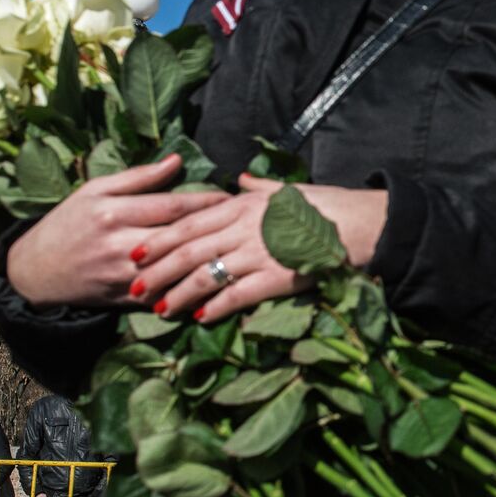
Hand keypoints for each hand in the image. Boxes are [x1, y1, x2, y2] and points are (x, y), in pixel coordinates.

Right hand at [5, 156, 228, 306]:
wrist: (36, 271)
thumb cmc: (68, 222)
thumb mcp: (94, 190)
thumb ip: (138, 177)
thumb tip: (178, 159)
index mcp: (114, 213)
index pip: (173, 206)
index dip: (208, 201)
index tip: (233, 198)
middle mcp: (121, 245)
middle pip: (180, 238)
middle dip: (216, 230)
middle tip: (245, 223)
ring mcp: (124, 276)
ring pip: (178, 270)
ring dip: (210, 262)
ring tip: (239, 251)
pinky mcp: (125, 300)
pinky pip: (167, 295)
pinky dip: (192, 290)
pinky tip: (217, 283)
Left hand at [134, 174, 388, 321]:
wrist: (361, 223)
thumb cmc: (327, 205)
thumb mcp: (288, 188)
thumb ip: (258, 186)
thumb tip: (239, 177)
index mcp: (243, 205)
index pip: (189, 222)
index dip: (159, 239)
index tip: (136, 252)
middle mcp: (243, 228)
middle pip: (189, 251)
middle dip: (158, 270)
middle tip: (134, 286)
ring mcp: (258, 253)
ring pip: (206, 274)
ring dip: (179, 293)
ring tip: (159, 309)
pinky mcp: (276, 277)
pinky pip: (238, 294)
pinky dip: (216, 307)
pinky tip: (200, 318)